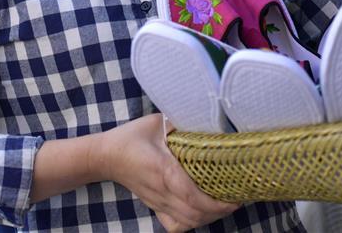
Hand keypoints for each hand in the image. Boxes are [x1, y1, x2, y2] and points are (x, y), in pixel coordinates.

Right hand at [95, 114, 239, 231]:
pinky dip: (190, 224)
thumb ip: (180, 122)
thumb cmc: (131, 137)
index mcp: (164, 171)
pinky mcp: (154, 207)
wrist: (105, 156)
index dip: (217, 203)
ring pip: (187, 223)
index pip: (193, 196)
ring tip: (223, 205)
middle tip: (236, 198)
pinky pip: (174, 225)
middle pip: (195, 214)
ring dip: (208, 218)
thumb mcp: (156, 122)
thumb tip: (205, 118)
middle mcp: (162, 191)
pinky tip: (199, 213)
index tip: (236, 197)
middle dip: (220, 211)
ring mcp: (157, 202)